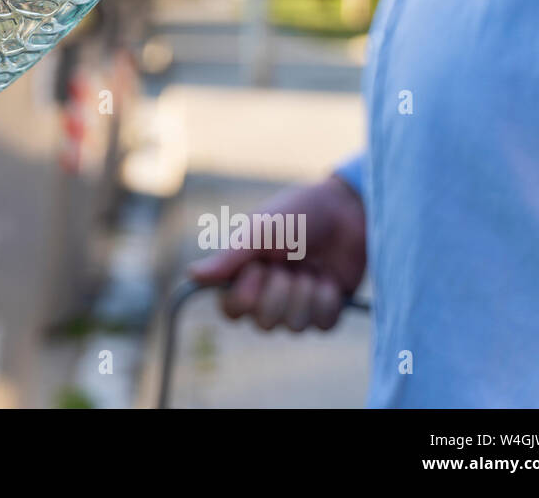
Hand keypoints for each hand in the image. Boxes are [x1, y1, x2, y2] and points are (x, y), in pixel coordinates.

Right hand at [186, 175, 365, 331]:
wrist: (347, 211)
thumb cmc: (298, 214)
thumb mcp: (259, 231)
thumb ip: (228, 257)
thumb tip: (191, 275)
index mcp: (246, 274)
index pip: (231, 310)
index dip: (244, 296)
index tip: (258, 268)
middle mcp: (268, 294)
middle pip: (263, 324)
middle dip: (279, 292)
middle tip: (289, 264)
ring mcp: (298, 304)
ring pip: (293, 326)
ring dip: (305, 292)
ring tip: (312, 266)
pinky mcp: (327, 311)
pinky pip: (322, 324)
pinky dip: (327, 298)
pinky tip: (329, 277)